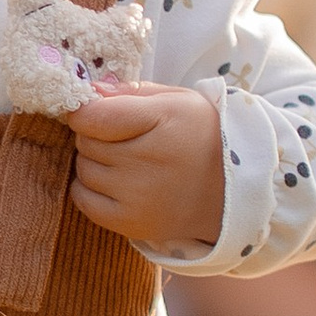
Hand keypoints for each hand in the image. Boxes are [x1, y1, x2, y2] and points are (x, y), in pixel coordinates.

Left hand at [67, 80, 224, 253]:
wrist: (232, 191)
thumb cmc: (202, 137)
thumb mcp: (178, 100)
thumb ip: (133, 92)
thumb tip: (90, 91)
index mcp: (164, 121)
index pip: (94, 116)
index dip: (85, 110)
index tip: (96, 110)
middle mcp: (148, 162)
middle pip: (86, 142)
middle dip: (95, 134)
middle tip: (121, 136)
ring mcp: (138, 197)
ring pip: (83, 169)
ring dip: (94, 161)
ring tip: (123, 160)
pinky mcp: (131, 223)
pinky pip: (83, 200)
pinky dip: (89, 188)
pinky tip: (113, 182)